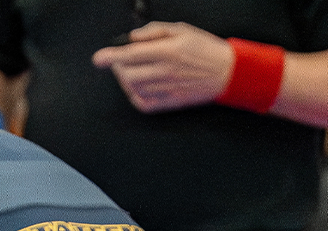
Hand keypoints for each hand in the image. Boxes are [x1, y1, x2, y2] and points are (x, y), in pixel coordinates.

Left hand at [91, 22, 235, 113]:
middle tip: (123, 62)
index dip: (111, 57)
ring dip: (127, 81)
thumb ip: (154, 32)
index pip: (131, 55)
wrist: (228, 72)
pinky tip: (140, 87)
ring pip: (133, 89)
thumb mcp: (182, 30)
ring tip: (135, 71)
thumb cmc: (205, 49)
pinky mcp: (170, 103)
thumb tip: (132, 37)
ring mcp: (167, 89)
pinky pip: (143, 104)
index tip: (99, 59)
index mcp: (168, 51)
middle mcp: (166, 72)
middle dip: (120, 68)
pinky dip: (136, 96)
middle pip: (128, 75)